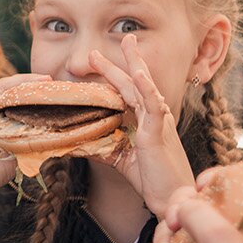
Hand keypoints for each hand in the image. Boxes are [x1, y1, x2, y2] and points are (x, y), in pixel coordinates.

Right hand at [0, 46, 48, 197]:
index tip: (58, 91)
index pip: (21, 98)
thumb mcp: (18, 151)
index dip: (37, 93)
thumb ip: (30, 138)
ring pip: (0, 88)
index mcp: (1, 117)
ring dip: (21, 81)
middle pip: (13, 90)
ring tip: (41, 78)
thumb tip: (58, 135)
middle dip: (34, 86)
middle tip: (54, 83)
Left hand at [88, 35, 194, 214]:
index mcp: (145, 120)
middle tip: (98, 48)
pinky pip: (153, 105)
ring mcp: (158, 121)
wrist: (171, 200)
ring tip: (127, 42)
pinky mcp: (159, 132)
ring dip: (134, 63)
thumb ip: (99, 149)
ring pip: (144, 86)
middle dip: (118, 62)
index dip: (114, 73)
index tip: (96, 58)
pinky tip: (138, 73)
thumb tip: (71, 145)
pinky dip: (146, 87)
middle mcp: (153, 116)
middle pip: (133, 82)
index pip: (128, 91)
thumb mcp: (119, 159)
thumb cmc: (152, 180)